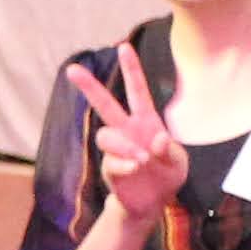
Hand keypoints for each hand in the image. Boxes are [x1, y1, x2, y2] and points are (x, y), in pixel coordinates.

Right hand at [67, 51, 190, 219]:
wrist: (152, 202)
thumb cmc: (167, 176)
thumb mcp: (178, 162)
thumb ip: (170, 150)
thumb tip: (157, 139)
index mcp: (146, 121)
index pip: (137, 91)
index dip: (132, 69)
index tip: (124, 47)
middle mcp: (127, 130)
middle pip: (104, 104)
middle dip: (89, 87)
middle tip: (71, 70)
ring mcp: (117, 149)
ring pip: (105, 136)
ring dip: (123, 146)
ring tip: (141, 161)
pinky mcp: (110, 168)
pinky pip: (111, 162)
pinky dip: (125, 165)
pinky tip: (137, 170)